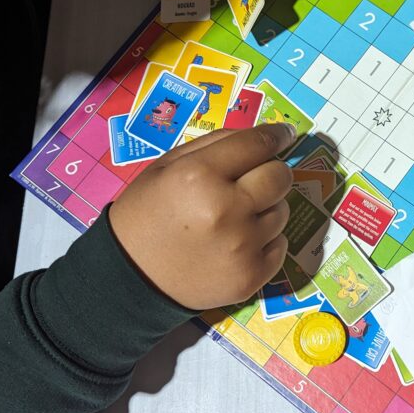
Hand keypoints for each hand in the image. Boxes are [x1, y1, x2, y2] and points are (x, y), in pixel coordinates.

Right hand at [109, 123, 294, 309]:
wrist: (130, 278)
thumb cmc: (147, 214)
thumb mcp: (168, 166)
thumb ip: (216, 145)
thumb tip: (266, 136)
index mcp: (200, 176)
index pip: (257, 145)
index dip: (276, 136)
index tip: (283, 134)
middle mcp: (227, 209)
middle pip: (280, 177)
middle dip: (273, 172)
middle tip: (257, 178)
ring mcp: (242, 246)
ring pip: (282, 211)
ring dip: (266, 208)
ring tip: (236, 217)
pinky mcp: (252, 276)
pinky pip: (281, 244)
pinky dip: (267, 240)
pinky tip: (239, 242)